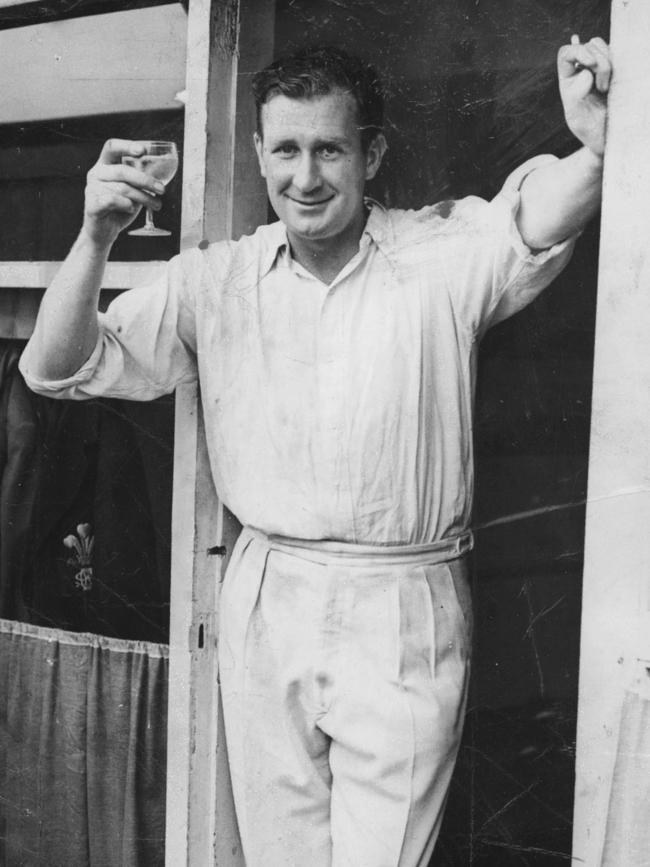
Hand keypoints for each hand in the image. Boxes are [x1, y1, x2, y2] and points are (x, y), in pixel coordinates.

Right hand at [82, 139, 165, 247]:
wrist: (105, 231)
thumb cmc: (120, 208)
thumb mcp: (133, 189)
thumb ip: (141, 178)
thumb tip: (162, 168)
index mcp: (105, 165)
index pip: (112, 147)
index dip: (127, 146)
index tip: (143, 151)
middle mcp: (96, 174)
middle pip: (122, 170)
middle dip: (145, 180)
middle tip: (162, 189)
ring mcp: (91, 189)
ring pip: (122, 188)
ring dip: (143, 197)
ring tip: (155, 205)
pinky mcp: (91, 205)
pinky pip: (113, 200)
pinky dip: (126, 205)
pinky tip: (131, 209)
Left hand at [557, 36, 610, 157]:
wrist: (607, 136)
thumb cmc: (589, 130)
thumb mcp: (576, 118)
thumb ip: (574, 96)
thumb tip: (585, 73)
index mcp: (567, 79)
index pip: (566, 53)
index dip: (578, 51)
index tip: (591, 64)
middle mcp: (581, 69)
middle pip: (588, 46)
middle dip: (599, 62)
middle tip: (602, 88)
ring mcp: (598, 67)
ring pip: (602, 46)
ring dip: (608, 62)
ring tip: (606, 88)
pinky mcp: (614, 68)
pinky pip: (616, 53)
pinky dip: (618, 61)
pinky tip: (616, 78)